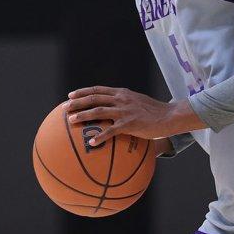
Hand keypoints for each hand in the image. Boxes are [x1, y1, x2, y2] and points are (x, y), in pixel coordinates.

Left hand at [63, 85, 207, 146]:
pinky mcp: (130, 124)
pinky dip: (100, 137)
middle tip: (65, 108)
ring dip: (83, 116)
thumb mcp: (138, 101)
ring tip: (71, 121)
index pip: (98, 90)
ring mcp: (125, 111)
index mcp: (122, 93)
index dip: (83, 92)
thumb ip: (125, 103)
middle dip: (77, 102)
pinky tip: (91, 143)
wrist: (169, 116)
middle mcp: (121, 99)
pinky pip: (111, 131)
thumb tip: (113, 109)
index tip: (70, 95)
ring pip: (98, 111)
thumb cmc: (154, 111)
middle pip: (94, 98)